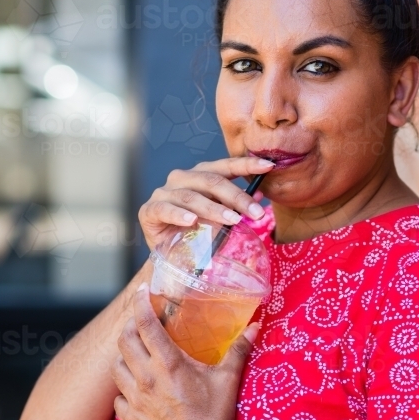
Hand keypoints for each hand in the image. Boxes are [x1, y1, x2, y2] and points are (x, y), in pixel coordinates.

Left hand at [111, 283, 258, 419]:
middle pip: (125, 341)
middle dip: (131, 327)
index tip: (141, 293)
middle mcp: (147, 379)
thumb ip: (238, 349)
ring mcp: (135, 400)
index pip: (146, 325)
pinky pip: (117, 398)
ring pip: (116, 368)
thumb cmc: (216, 414)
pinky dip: (124, 389)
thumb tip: (253, 327)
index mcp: (169, 364)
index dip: (141, 304)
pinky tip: (138, 390)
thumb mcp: (228, 378)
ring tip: (138, 356)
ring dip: (125, 358)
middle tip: (141, 324)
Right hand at [139, 156, 273, 249]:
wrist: (170, 254)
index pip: (226, 166)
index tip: (269, 166)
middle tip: (256, 213)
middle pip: (212, 181)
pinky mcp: (149, 210)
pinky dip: (179, 214)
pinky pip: (165, 209)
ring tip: (232, 220)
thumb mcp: (221, 218)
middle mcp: (181, 178)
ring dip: (214, 208)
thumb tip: (261, 197)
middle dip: (237, 197)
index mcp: (200, 175)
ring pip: (192, 196)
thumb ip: (237, 206)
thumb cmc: (198, 231)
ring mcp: (163, 193)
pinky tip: (191, 221)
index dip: (247, 165)